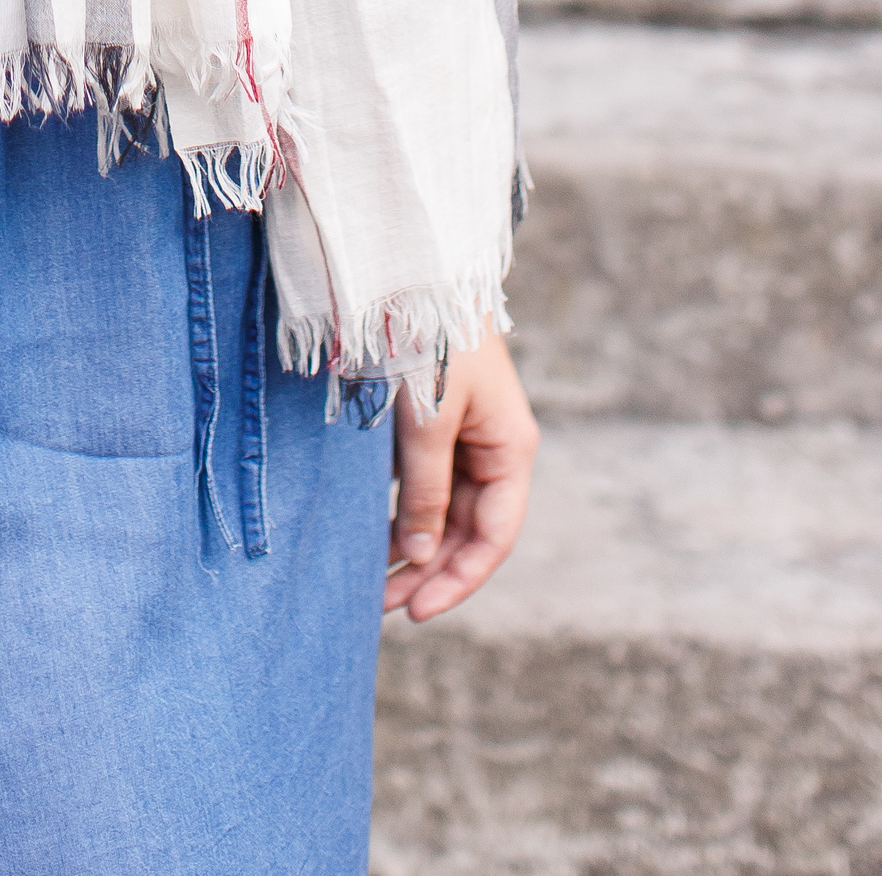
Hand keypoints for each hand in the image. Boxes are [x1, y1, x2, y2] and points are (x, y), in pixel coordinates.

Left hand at [382, 329, 537, 621]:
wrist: (410, 271)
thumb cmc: (430, 341)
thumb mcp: (428, 422)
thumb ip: (426, 491)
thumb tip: (420, 556)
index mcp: (510, 449)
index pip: (494, 536)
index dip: (460, 579)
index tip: (419, 611)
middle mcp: (492, 448)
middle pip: (467, 530)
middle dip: (429, 571)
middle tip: (382, 606)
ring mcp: (463, 435)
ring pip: (443, 511)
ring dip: (412, 548)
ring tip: (371, 584)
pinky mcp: (432, 423)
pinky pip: (423, 483)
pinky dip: (402, 513)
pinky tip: (374, 536)